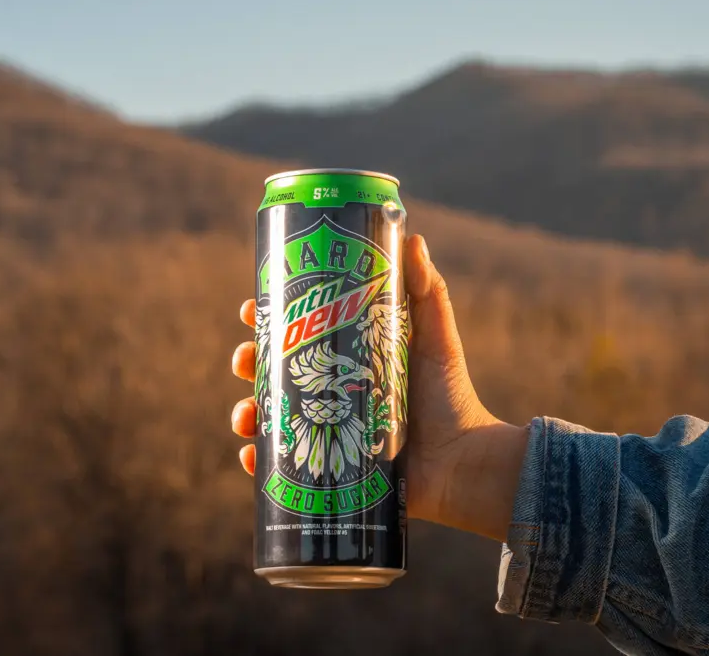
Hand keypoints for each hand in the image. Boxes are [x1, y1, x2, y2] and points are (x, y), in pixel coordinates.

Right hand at [230, 235, 527, 541]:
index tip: (250, 309)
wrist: (463, 462)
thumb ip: (427, 292)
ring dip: (246, 412)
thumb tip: (412, 238)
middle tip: (244, 360)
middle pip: (273, 371)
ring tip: (245, 415)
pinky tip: (252, 456)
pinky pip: (281, 466)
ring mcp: (326, 432)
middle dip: (248, 363)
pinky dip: (259, 462)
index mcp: (348, 358)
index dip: (268, 319)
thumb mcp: (435, 340)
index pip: (297, 333)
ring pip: (269, 417)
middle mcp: (331, 393)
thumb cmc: (452, 398)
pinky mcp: (327, 471)